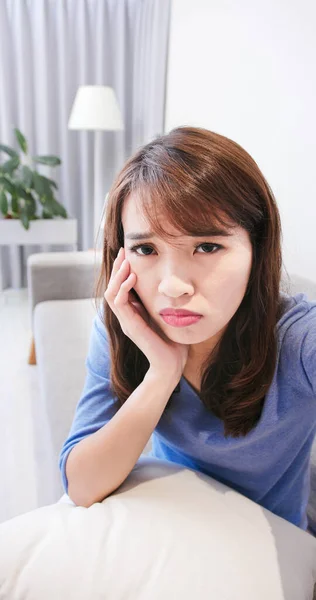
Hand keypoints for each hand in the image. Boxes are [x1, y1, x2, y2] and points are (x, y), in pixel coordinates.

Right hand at [104, 247, 188, 377]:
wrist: (171, 364)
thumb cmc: (172, 342)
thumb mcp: (165, 315)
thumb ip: (160, 302)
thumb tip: (167, 284)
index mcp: (132, 313)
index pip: (120, 288)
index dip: (122, 270)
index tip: (128, 254)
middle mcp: (126, 317)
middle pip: (112, 287)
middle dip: (117, 268)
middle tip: (123, 251)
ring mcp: (125, 322)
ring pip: (111, 293)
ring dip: (117, 275)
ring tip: (126, 261)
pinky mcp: (129, 326)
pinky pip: (119, 303)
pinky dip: (123, 288)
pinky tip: (132, 277)